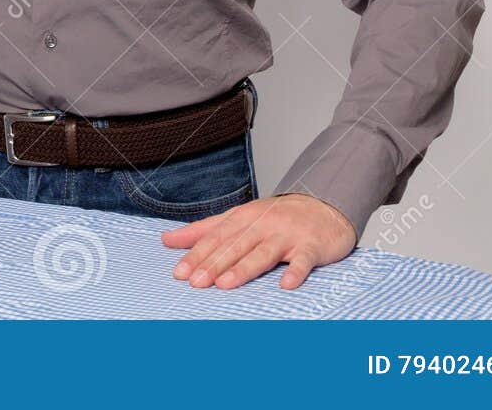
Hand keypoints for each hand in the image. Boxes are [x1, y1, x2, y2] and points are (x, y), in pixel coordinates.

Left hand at [160, 193, 356, 290]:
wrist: (324, 206)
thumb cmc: (276, 217)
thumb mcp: (238, 218)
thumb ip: (204, 230)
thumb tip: (167, 239)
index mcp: (243, 217)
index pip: (216, 237)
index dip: (197, 254)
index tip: (180, 272)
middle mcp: (263, 224)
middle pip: (235, 245)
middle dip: (214, 264)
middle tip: (196, 282)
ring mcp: (288, 235)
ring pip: (264, 253)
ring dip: (244, 268)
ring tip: (226, 284)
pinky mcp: (312, 246)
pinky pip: (304, 260)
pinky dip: (296, 272)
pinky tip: (286, 285)